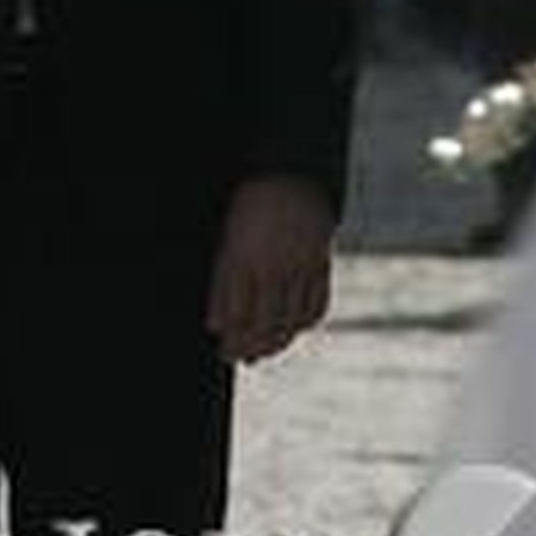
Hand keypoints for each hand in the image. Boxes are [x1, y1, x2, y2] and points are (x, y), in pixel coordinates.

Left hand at [206, 174, 333, 364]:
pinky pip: (316, 305)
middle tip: (242, 359)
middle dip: (251, 348)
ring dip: (277, 342)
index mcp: (243, 256)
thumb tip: (215, 327)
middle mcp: (273, 265)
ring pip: (291, 321)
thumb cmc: (248, 208)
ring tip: (263, 352)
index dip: (232, 339)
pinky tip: (293, 329)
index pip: (237, 314)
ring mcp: (300, 266)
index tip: (224, 352)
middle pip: (265, 324)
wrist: (289, 176)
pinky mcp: (321, 265)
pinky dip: (304, 323)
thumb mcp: (227, 240)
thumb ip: (222, 284)